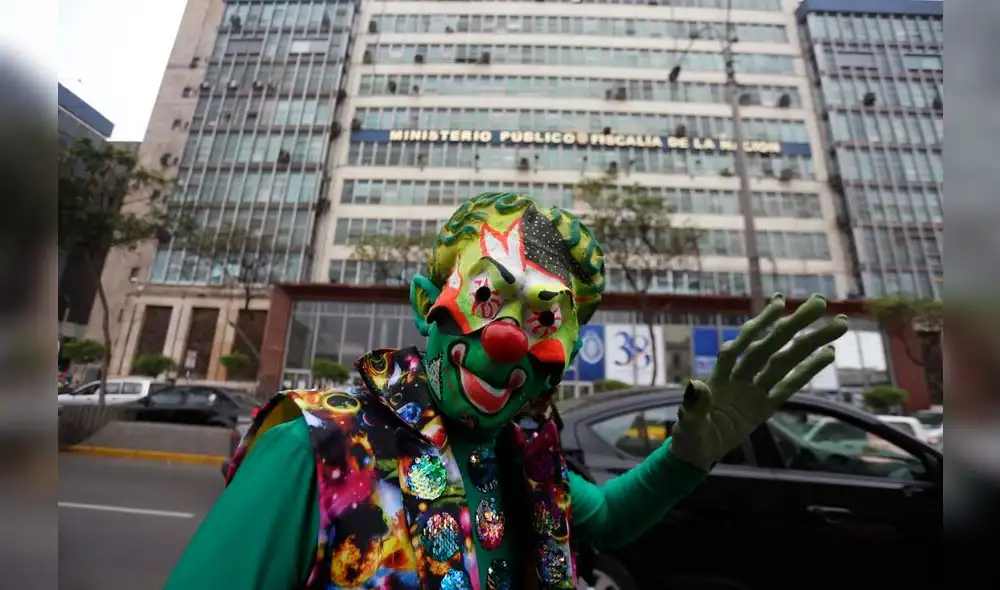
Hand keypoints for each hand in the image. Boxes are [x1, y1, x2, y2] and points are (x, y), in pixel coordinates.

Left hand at [669, 293, 847, 470]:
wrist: (695, 453)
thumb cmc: (689, 435)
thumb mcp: (688, 424)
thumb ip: (694, 406)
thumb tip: (696, 384)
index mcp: (719, 377)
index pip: (742, 346)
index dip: (759, 325)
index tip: (780, 304)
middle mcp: (739, 378)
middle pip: (770, 348)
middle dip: (793, 325)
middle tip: (819, 302)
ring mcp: (754, 391)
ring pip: (785, 363)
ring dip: (809, 343)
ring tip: (838, 324)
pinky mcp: (764, 408)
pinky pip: (789, 387)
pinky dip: (808, 370)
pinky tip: (829, 353)